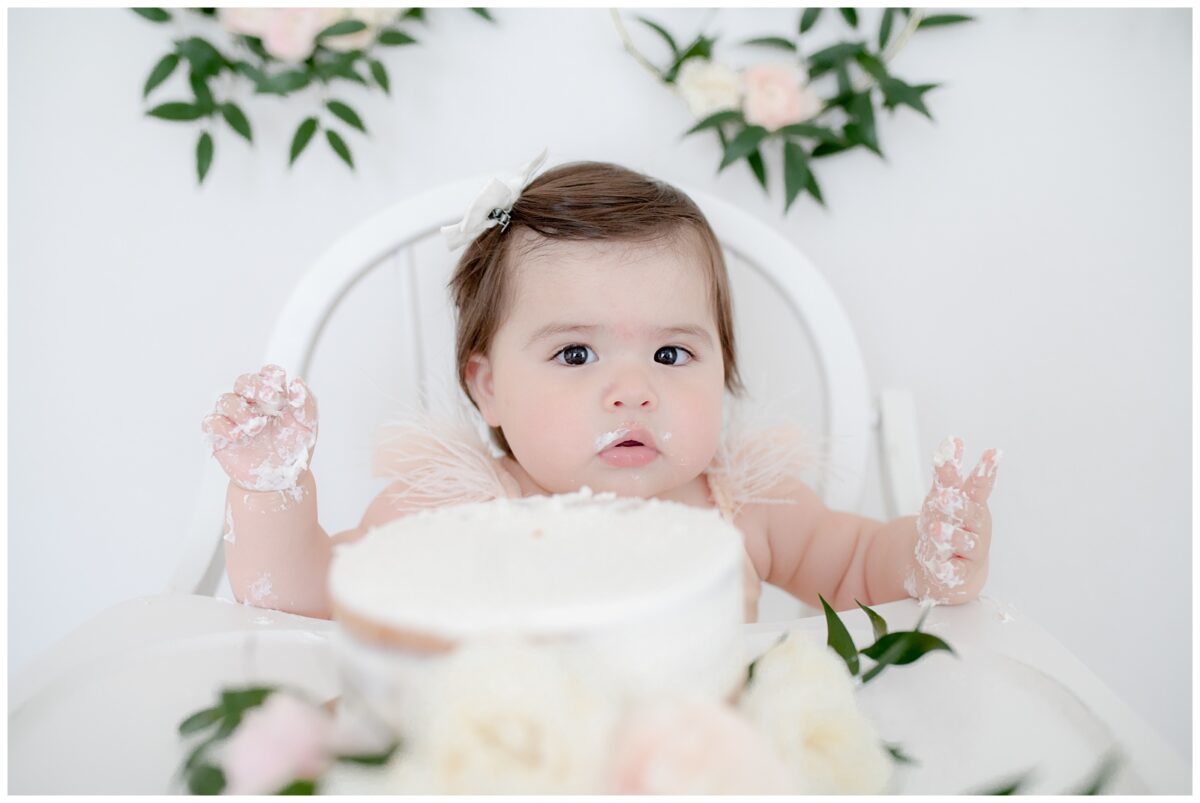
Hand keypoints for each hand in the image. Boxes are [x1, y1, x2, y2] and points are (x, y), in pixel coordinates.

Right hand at [201, 364, 317, 492]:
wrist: (281, 480)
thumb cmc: (292, 451)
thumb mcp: (307, 427)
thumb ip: (305, 404)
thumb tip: (297, 383)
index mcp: (271, 398)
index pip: (266, 375)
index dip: (270, 374)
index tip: (280, 383)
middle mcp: (251, 404)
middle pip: (243, 382)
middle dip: (255, 386)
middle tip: (271, 400)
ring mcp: (235, 419)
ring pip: (225, 400)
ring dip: (240, 410)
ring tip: (256, 427)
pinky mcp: (221, 436)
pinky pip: (211, 422)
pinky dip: (222, 426)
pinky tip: (238, 436)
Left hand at [906, 436, 1001, 604]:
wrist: (947, 570)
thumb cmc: (949, 528)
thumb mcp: (944, 499)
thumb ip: (947, 473)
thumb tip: (953, 441)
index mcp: (972, 507)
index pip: (979, 486)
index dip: (986, 471)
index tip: (993, 453)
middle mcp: (976, 528)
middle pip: (972, 514)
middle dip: (958, 505)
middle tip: (942, 498)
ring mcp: (970, 552)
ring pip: (964, 543)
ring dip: (950, 536)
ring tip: (935, 531)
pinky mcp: (959, 575)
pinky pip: (954, 572)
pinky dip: (946, 568)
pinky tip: (938, 564)